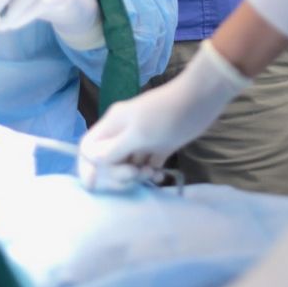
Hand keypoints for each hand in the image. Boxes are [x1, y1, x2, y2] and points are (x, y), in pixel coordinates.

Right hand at [79, 40, 249, 185]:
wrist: (199, 100)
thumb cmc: (165, 115)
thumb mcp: (137, 133)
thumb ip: (113, 149)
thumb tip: (92, 161)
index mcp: (113, 124)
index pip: (89, 148)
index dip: (88, 167)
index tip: (95, 185)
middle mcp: (124, 133)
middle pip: (108, 161)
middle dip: (118, 173)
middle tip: (136, 174)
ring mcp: (142, 140)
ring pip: (128, 165)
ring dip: (135, 175)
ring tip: (151, 173)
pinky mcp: (159, 147)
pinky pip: (146, 166)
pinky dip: (149, 174)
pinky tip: (159, 176)